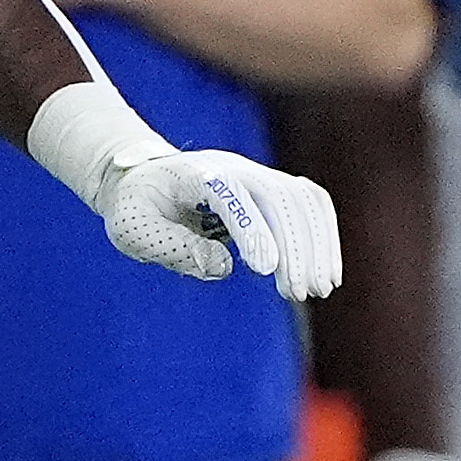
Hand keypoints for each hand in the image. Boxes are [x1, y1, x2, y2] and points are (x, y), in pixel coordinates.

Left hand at [92, 147, 341, 299]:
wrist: (145, 180)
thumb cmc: (137, 208)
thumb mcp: (134, 230)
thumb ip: (171, 246)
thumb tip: (223, 265)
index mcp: (192, 173)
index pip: (230, 193)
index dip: (251, 228)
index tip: (265, 270)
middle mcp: (232, 167)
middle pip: (277, 196)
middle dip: (294, 245)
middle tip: (299, 292)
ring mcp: (256, 175)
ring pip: (302, 200)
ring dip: (316, 244)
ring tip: (318, 289)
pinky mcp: (272, 189)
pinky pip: (311, 205)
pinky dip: (324, 237)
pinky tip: (327, 273)